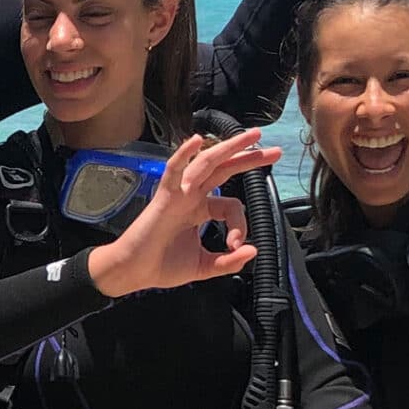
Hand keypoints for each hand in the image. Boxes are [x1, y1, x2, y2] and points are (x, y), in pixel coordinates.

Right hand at [87, 129, 275, 298]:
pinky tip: (196, 140)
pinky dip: (183, 154)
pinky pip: (173, 170)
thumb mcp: (204, 266)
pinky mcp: (164, 197)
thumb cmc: (162, 266)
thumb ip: (228, 261)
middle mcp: (192, 196)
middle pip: (224, 169)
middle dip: (249, 158)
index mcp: (201, 209)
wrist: (134, 272)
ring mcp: (179, 193)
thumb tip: (252, 251)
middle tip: (274, 150)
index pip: (231, 205)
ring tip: (252, 136)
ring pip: (206, 162)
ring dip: (230, 147)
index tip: (237, 247)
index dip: (240, 224)